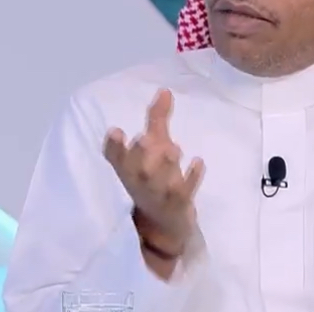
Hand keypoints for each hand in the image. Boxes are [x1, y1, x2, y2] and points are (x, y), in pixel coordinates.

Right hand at [103, 89, 205, 250]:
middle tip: (146, 138)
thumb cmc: (156, 177)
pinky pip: (184, 194)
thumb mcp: (156, 146)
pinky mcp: (178, 206)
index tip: (116, 131)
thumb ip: (157, 119)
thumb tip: (165, 90)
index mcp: (129, 168)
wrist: (165, 223)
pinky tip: (199, 163)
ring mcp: (159, 196)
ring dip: (166, 167)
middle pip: (136, 170)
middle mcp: (140, 182)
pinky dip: (191, 179)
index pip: (116, 158)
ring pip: (159, 183)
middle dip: (140, 155)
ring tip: (173, 149)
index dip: (114, 147)